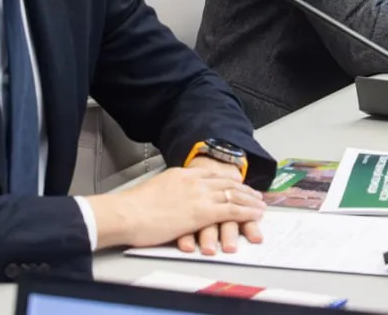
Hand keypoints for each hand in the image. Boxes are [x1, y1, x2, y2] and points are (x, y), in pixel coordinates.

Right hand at [86, 166, 264, 250]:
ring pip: (233, 195)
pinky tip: (255, 215)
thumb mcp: (155, 190)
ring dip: (250, 201)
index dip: (228, 179)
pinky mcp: (202, 212)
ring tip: (260, 205)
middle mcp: (194, 181)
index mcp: (181, 174)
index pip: (212, 173)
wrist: (126, 214)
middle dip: (244, 189)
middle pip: (226, 182)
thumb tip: (173, 197)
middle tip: (256, 194)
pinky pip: (232, 211)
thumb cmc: (133, 208)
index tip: (237, 182)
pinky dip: (246, 212)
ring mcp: (199, 196)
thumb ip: (169, 191)